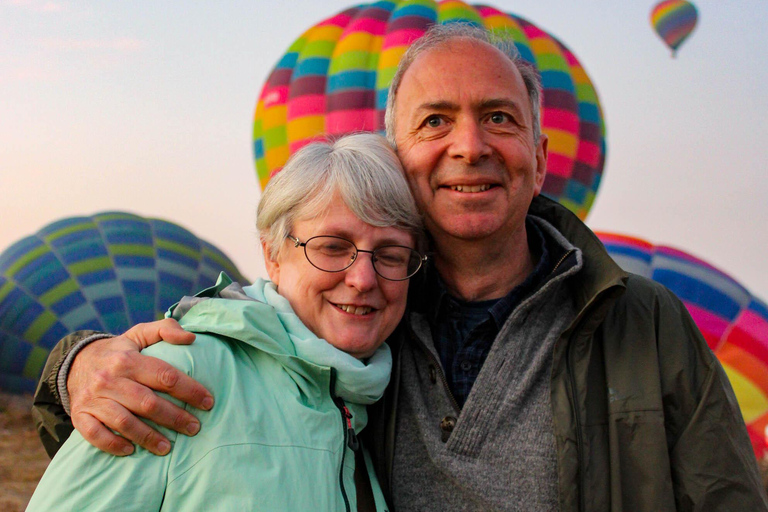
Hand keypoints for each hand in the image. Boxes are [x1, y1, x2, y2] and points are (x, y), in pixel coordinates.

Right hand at [67, 319, 213, 455]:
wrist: (75, 362)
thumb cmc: (120, 351)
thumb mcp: (140, 334)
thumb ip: (166, 330)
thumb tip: (191, 338)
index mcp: (127, 359)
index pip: (165, 376)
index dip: (190, 390)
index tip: (208, 402)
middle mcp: (109, 379)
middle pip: (148, 403)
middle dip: (175, 418)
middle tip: (194, 428)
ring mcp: (93, 399)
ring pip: (124, 422)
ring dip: (148, 437)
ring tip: (169, 448)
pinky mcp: (80, 415)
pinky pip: (95, 434)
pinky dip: (113, 444)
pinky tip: (131, 450)